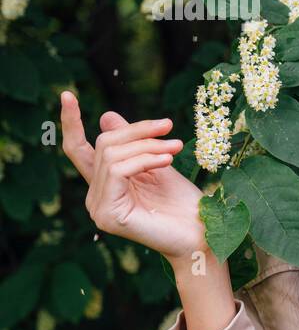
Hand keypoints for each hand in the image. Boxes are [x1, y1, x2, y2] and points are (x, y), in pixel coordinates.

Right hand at [60, 91, 206, 265]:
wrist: (200, 234)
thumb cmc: (183, 203)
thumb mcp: (157, 163)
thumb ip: (132, 144)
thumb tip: (105, 116)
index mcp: (104, 184)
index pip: (79, 149)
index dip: (71, 123)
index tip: (66, 94)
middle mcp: (95, 196)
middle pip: (104, 145)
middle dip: (138, 131)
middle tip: (169, 127)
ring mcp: (98, 207)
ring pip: (112, 155)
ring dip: (148, 146)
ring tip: (176, 147)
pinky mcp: (108, 214)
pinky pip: (119, 171)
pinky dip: (144, 160)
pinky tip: (166, 161)